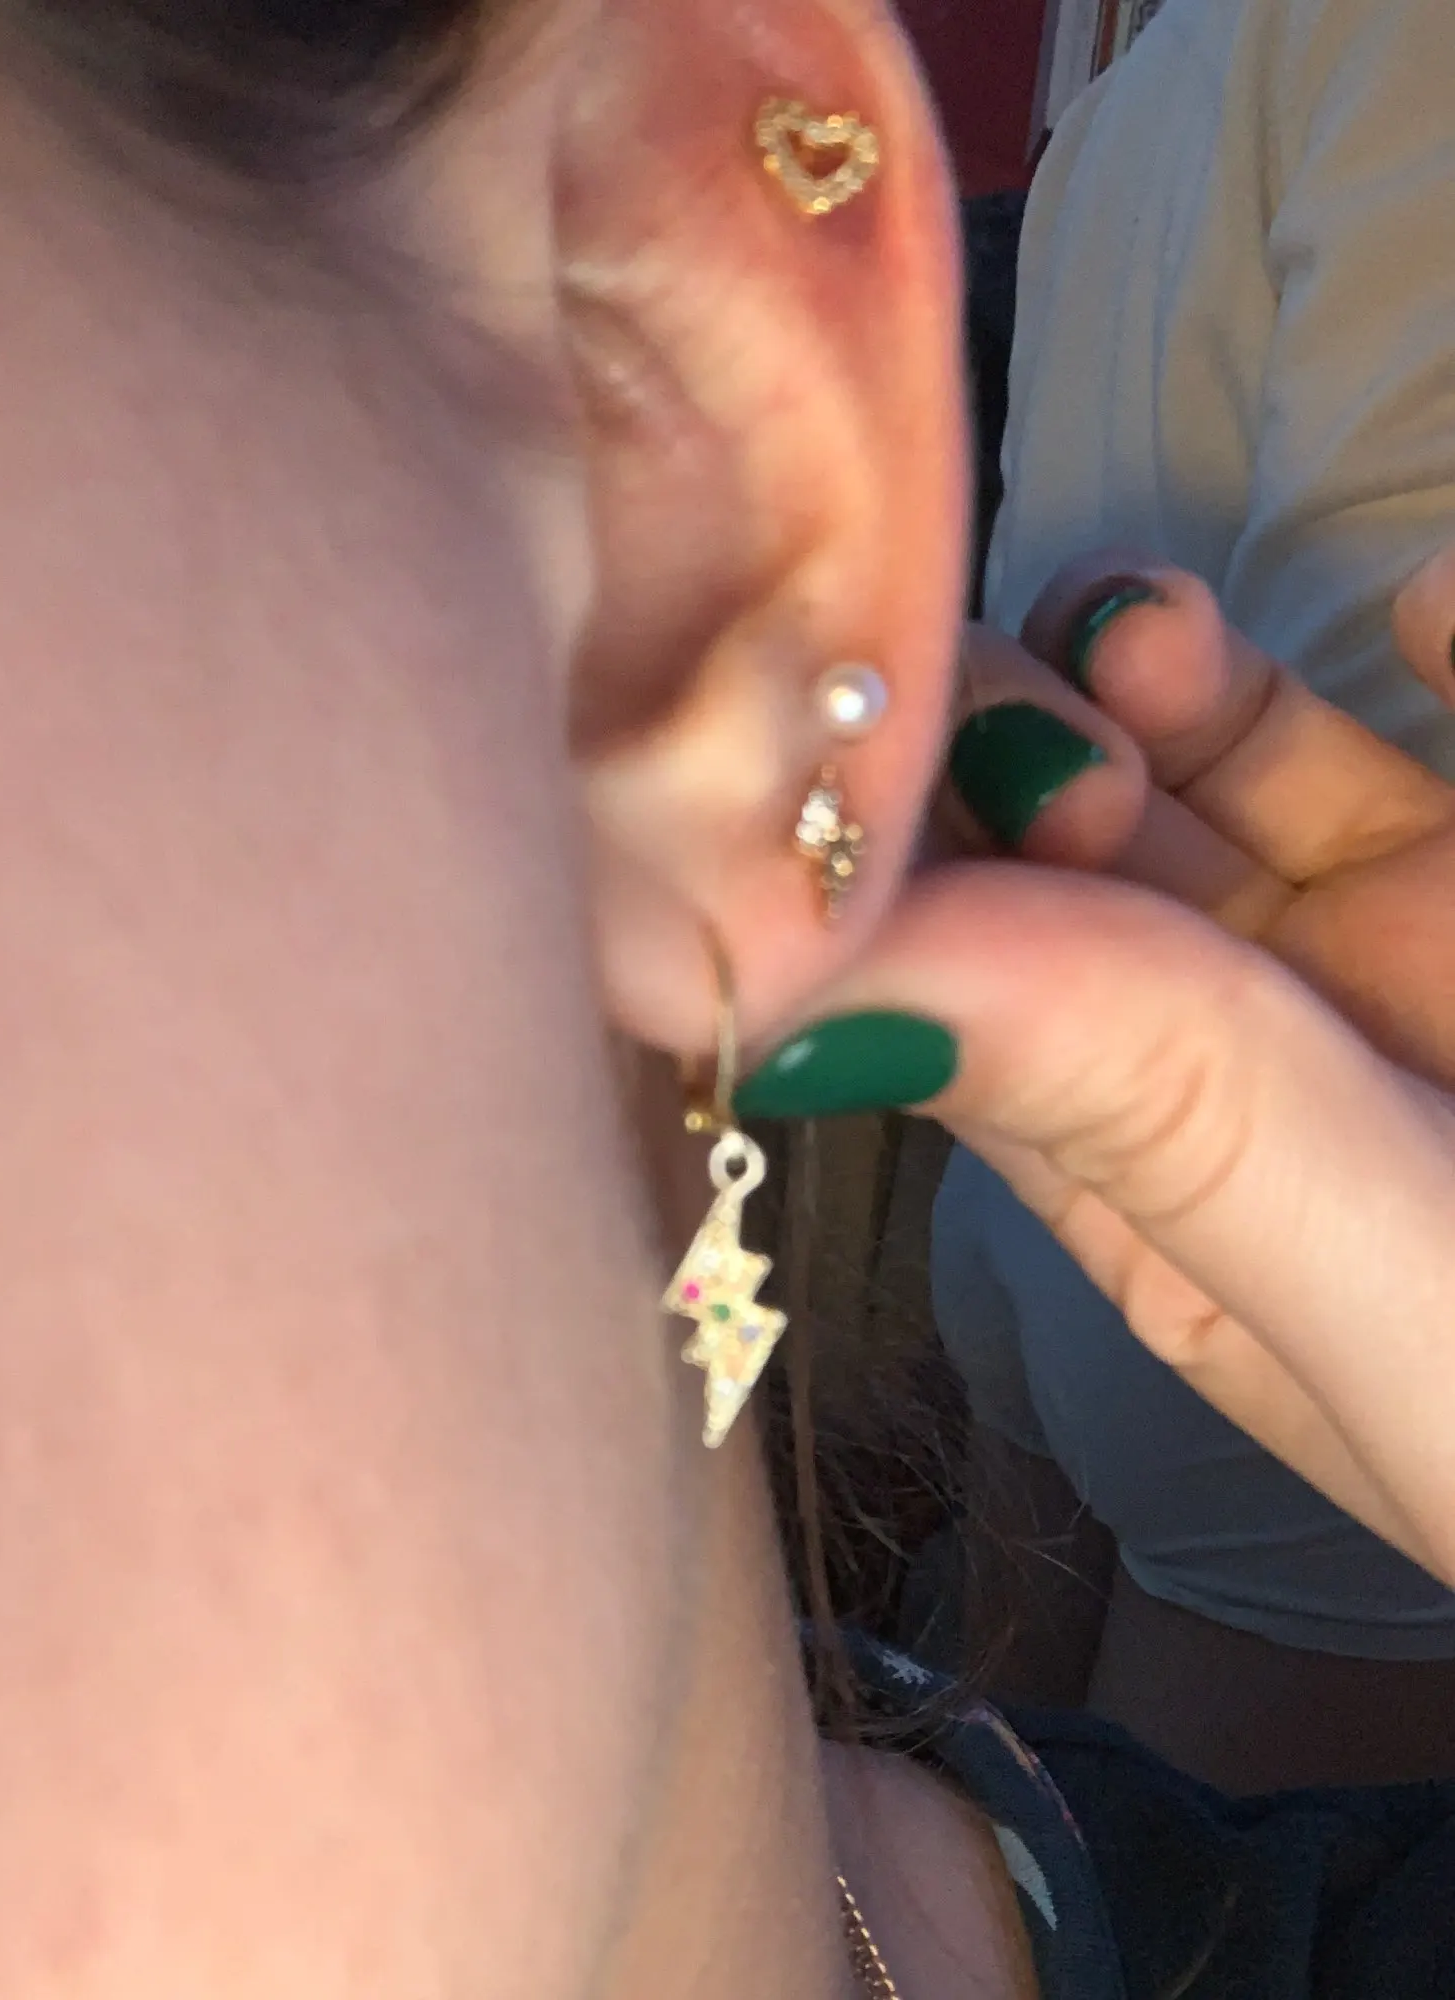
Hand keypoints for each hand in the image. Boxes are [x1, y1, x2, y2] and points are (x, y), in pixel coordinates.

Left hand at [797, 561, 1454, 1581]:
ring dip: (1178, 670)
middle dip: (1027, 754)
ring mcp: (1405, 941)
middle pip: (1075, 853)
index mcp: (1164, 1184)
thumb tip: (818, 1004)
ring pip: (1243, 761)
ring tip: (1159, 634)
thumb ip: (1148, 1124)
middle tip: (1058, 731)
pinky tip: (1441, 608)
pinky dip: (1454, 642)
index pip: (965, 1002)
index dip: (896, 887)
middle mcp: (1260, 1050)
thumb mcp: (1400, 1293)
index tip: (865, 800)